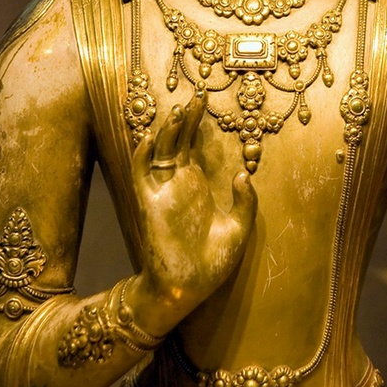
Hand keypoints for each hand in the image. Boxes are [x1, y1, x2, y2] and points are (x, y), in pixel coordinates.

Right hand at [131, 89, 256, 326]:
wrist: (186, 291)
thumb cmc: (211, 263)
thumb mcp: (239, 230)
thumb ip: (245, 203)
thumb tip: (244, 174)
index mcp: (197, 185)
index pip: (194, 145)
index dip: (196, 122)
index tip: (203, 99)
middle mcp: (178, 184)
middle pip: (177, 142)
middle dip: (184, 119)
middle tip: (195, 95)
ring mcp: (163, 193)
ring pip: (161, 153)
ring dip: (167, 132)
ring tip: (178, 111)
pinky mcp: (150, 206)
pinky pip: (141, 175)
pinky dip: (143, 156)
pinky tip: (150, 138)